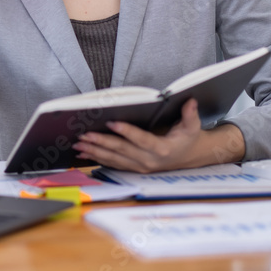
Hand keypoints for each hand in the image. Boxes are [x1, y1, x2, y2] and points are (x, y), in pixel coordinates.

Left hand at [71, 99, 244, 172]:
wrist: (189, 157)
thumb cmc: (188, 139)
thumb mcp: (192, 127)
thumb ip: (190, 114)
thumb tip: (191, 101)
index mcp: (161, 149)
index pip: (141, 139)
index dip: (126, 131)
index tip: (111, 123)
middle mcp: (148, 160)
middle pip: (121, 150)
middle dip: (101, 142)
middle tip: (84, 134)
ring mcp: (140, 167)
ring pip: (113, 159)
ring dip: (94, 151)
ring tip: (79, 144)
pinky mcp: (133, 169)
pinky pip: (112, 164)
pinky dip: (97, 158)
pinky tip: (83, 154)